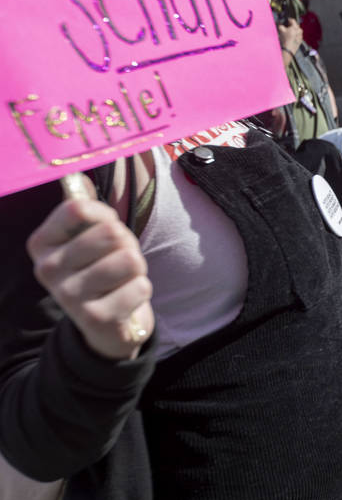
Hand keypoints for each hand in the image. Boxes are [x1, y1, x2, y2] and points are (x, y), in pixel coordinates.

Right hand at [26, 175, 153, 359]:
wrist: (108, 324)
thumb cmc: (101, 269)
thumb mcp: (90, 236)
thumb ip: (85, 207)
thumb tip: (76, 175)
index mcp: (42, 243)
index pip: (78, 208)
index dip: (106, 215)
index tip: (105, 229)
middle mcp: (47, 269)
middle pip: (111, 233)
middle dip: (127, 245)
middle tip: (117, 261)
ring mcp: (68, 296)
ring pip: (130, 259)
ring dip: (137, 268)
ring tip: (122, 279)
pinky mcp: (95, 318)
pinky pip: (141, 286)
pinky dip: (141, 290)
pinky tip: (124, 301)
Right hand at [278, 18, 302, 57]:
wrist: (288, 48)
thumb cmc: (285, 39)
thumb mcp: (281, 30)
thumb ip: (281, 26)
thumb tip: (281, 25)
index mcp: (295, 27)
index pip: (293, 20)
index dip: (289, 20)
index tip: (287, 20)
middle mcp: (299, 30)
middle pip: (296, 25)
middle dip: (292, 25)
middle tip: (288, 27)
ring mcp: (300, 35)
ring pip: (298, 30)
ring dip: (294, 30)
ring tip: (289, 33)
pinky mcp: (300, 40)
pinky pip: (298, 35)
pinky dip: (295, 35)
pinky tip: (291, 37)